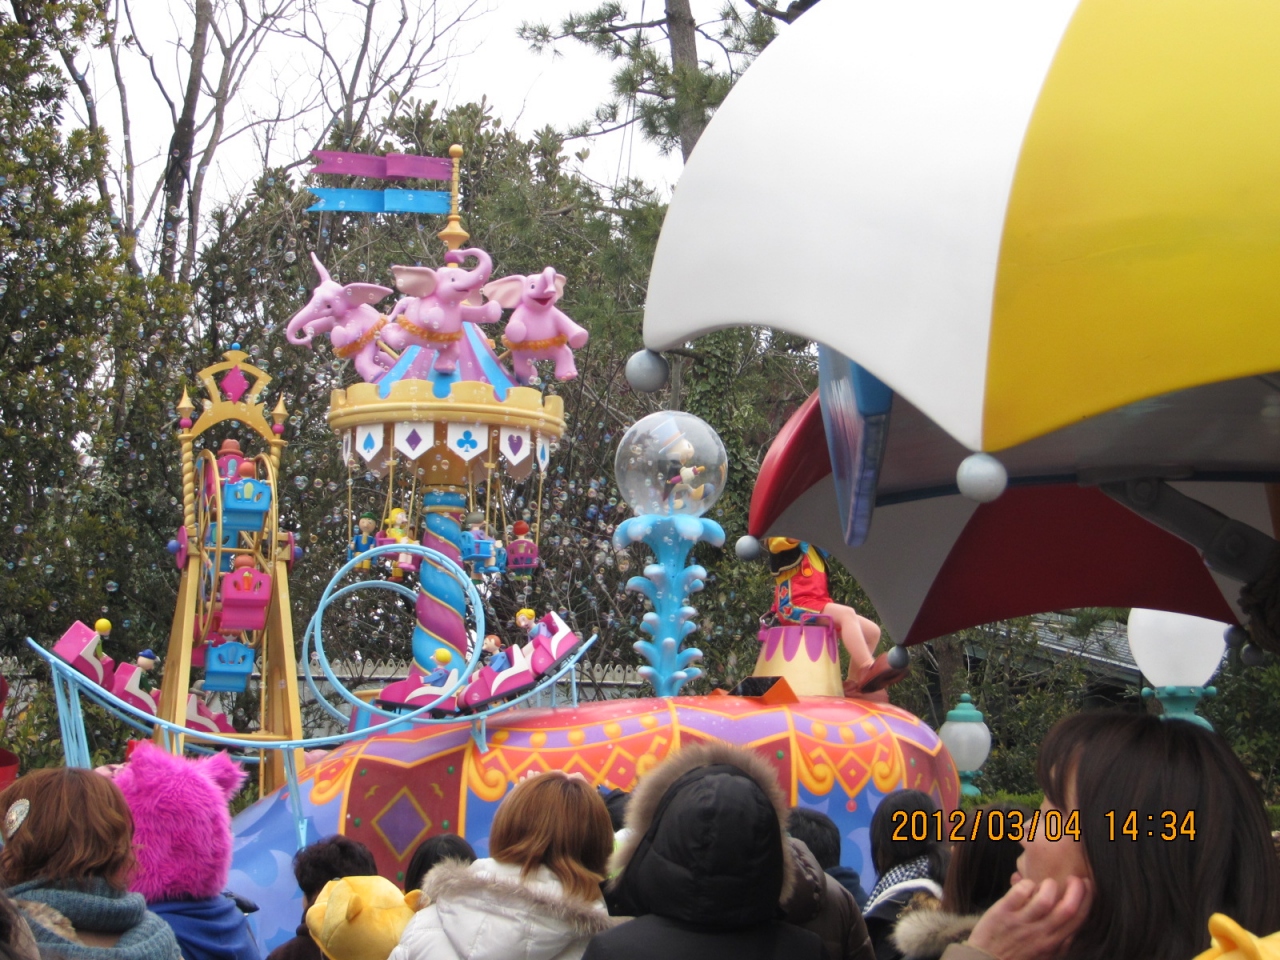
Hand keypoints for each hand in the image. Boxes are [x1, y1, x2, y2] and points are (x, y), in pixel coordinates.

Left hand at [967, 876, 1091, 959]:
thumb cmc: (1016, 956)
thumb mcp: (1044, 955)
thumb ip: (1060, 943)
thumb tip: (1073, 925)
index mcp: (1053, 943)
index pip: (1077, 919)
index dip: (1087, 900)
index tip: (1088, 885)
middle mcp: (1040, 934)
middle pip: (1067, 909)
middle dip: (1076, 890)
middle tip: (1075, 878)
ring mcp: (1021, 923)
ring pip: (1044, 899)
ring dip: (1050, 886)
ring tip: (1047, 883)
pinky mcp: (1002, 913)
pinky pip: (1019, 893)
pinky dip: (1026, 884)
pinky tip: (1026, 884)